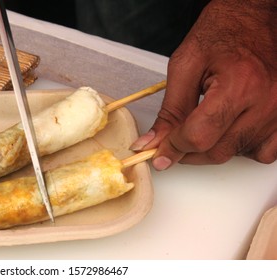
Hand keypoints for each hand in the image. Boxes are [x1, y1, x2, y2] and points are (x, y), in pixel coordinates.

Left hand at [130, 0, 276, 169]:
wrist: (254, 17)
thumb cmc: (222, 32)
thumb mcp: (185, 65)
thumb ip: (169, 109)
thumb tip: (155, 141)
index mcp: (239, 84)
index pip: (199, 136)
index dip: (173, 147)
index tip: (159, 151)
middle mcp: (266, 101)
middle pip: (217, 151)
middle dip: (188, 152)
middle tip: (174, 140)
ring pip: (239, 154)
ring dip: (214, 149)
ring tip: (205, 124)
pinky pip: (264, 151)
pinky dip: (242, 147)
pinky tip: (229, 129)